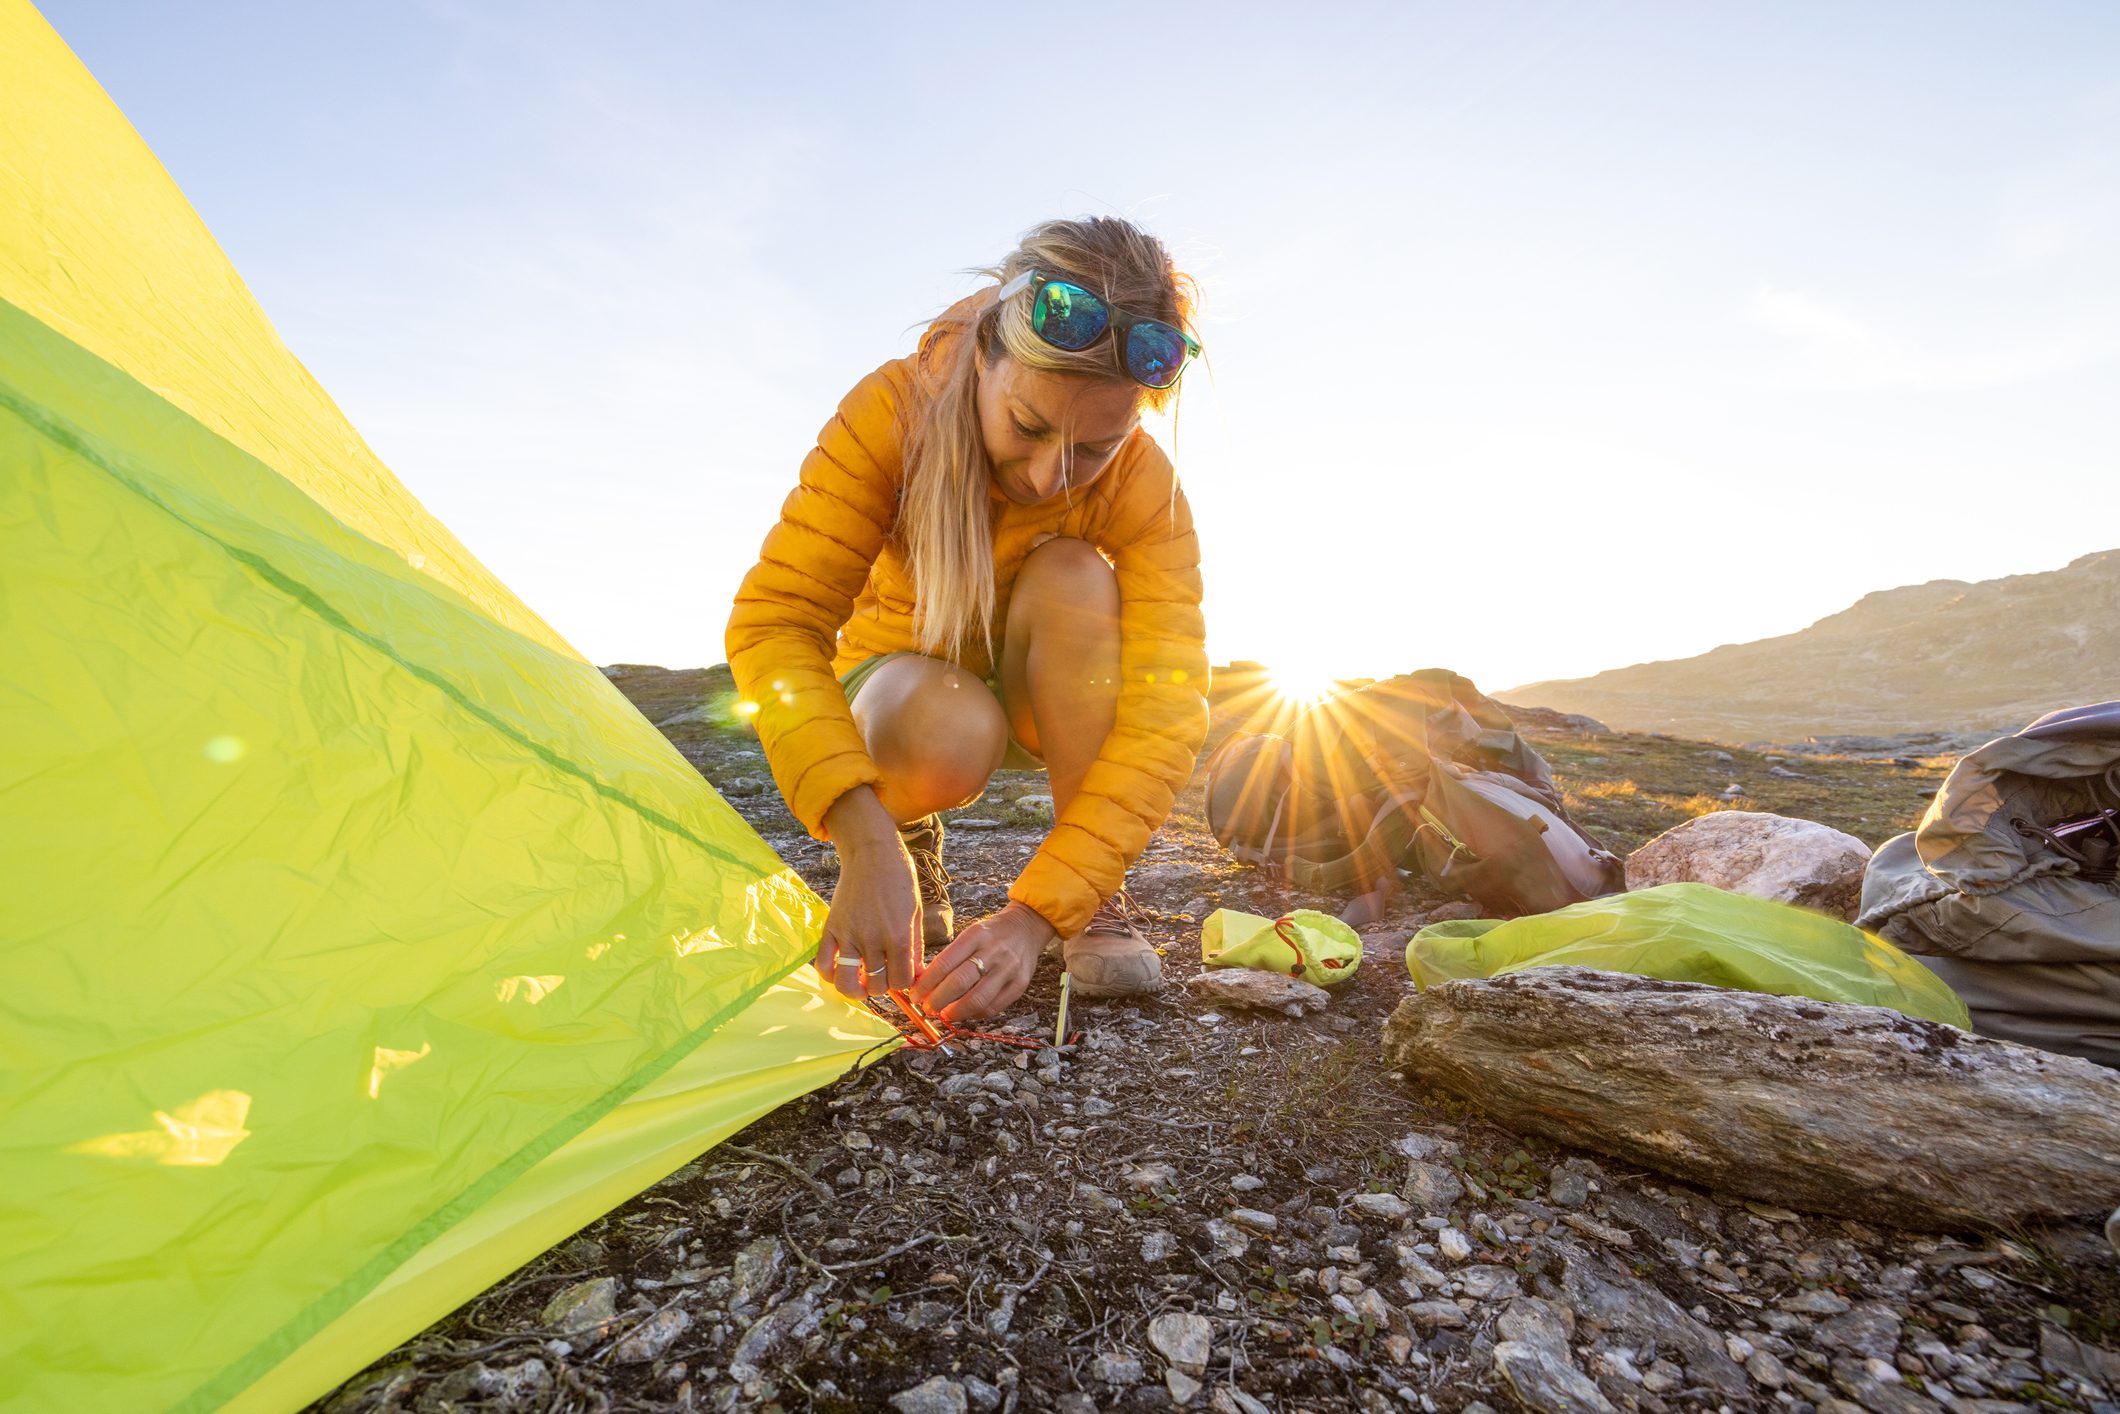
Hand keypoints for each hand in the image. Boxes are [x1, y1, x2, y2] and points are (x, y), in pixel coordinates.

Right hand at [817, 791, 918, 1000]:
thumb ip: (914, 946)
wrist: (873, 852)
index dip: (905, 983)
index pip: (902, 981)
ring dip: (856, 989)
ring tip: (861, 982)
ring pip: (847, 983)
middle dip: (883, 985)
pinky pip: (824, 964)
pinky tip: (841, 971)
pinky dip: (830, 976)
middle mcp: (873, 940)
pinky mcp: (831, 928)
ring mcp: (849, 935)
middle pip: (876, 986)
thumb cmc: (900, 878)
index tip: (902, 974)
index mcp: (899, 936)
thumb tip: (915, 974)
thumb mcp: (916, 912)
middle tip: (883, 974)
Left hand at [910, 902, 1055, 1022]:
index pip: (945, 963)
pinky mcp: (1020, 984)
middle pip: (959, 983)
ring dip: (955, 1012)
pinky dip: (975, 1015)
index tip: (915, 995)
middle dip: (938, 1000)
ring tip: (944, 1015)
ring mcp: (1008, 969)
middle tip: (927, 1008)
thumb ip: (951, 957)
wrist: (1028, 926)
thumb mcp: (970, 934)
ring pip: (977, 999)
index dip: (926, 983)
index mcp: (976, 935)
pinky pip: (994, 1007)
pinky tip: (965, 1014)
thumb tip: (925, 984)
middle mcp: (993, 951)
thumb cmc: (992, 933)